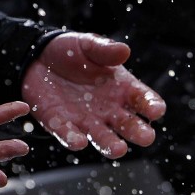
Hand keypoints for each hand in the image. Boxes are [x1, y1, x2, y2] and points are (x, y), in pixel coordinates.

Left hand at [22, 33, 165, 158]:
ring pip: (102, 137)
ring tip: (118, 150)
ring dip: (110, 144)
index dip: (151, 105)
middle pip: (128, 124)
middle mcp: (109, 109)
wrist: (37, 58)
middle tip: (146, 137)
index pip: (142, 99)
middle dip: (138, 132)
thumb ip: (105, 49)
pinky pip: (69, 135)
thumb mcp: (88, 44)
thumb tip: (124, 50)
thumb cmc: (71, 51)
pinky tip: (79, 142)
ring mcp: (86, 120)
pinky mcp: (61, 125)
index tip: (157, 110)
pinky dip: (73, 139)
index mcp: (122, 88)